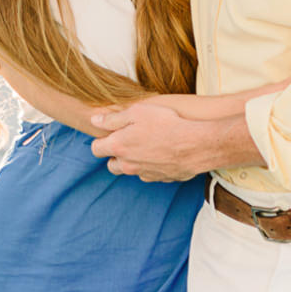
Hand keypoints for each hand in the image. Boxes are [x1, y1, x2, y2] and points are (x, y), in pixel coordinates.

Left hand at [89, 98, 210, 181]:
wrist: (195, 144)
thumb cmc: (166, 124)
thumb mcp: (137, 112)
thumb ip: (113, 118)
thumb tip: (95, 120)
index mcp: (118, 147)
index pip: (96, 149)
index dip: (101, 141)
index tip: (110, 134)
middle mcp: (128, 164)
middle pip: (111, 166)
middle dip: (115, 155)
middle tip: (128, 141)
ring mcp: (144, 174)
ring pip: (131, 171)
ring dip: (133, 161)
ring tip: (147, 146)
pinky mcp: (160, 178)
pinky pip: (149, 174)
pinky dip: (151, 166)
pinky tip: (162, 154)